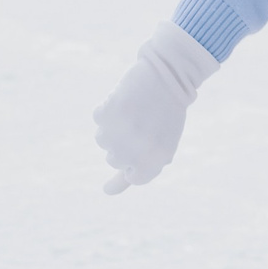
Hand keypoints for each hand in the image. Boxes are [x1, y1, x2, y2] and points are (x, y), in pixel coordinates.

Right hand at [94, 22, 217, 192]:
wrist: (168, 76)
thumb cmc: (166, 115)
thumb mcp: (161, 147)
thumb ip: (136, 171)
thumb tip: (106, 192)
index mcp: (151, 164)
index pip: (132, 177)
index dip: (137, 159)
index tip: (144, 144)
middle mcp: (132, 154)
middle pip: (114, 160)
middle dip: (126, 143)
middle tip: (144, 123)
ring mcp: (116, 136)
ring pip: (102, 140)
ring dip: (114, 126)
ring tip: (135, 111)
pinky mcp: (104, 116)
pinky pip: (99, 118)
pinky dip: (109, 108)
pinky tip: (126, 99)